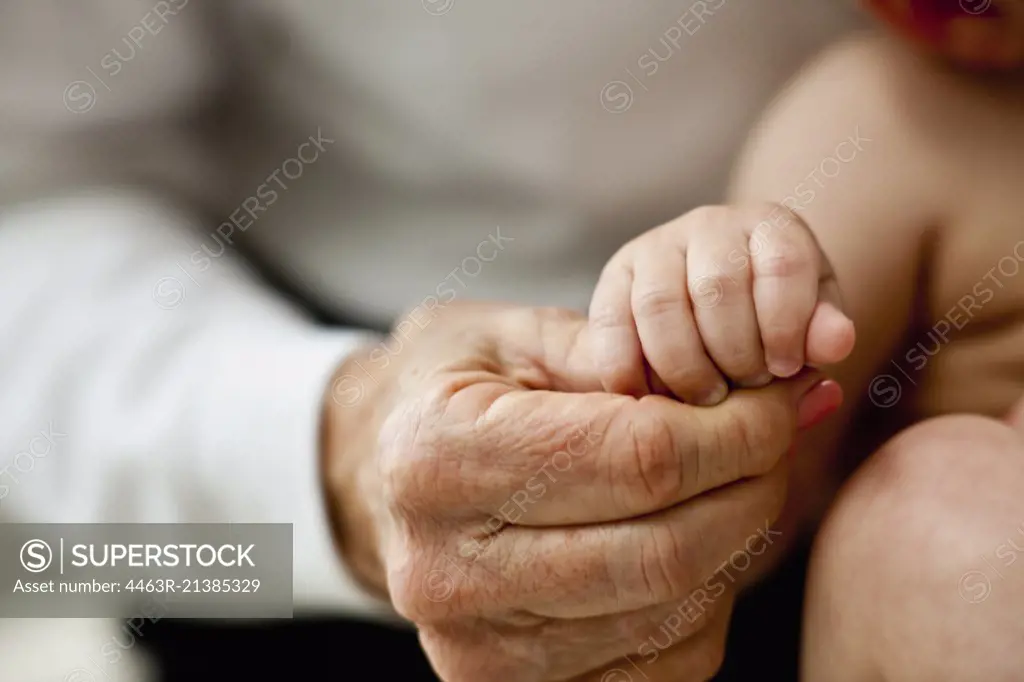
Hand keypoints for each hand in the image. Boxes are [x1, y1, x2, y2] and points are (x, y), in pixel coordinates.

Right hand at [321, 302, 839, 681]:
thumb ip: (610, 349)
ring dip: (736, 545)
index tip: (776, 402)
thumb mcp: (507, 335)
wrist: (377, 477)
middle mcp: (446, 568)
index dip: (735, 432)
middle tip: (775, 441)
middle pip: (662, 550)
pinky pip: (657, 669)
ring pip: (669, 616)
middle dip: (752, 489)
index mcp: (437, 457)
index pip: (636, 459)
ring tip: (738, 484)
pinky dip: (702, 606)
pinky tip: (692, 544)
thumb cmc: (450, 392)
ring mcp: (476, 645)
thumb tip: (743, 383)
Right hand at [588, 203, 854, 405]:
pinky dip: (630, 368)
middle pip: (717, 288)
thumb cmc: (773, 322)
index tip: (786, 369)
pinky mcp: (613, 280)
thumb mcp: (810, 325)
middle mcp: (710, 226)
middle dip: (734, 354)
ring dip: (684, 366)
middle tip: (744, 390)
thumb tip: (836, 343)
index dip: (785, 325)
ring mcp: (654, 249)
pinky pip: (612, 323)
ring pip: (660, 306)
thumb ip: (823, 335)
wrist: (714, 313)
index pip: (783, 264)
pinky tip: (652, 396)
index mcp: (771, 227)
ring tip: (704, 398)